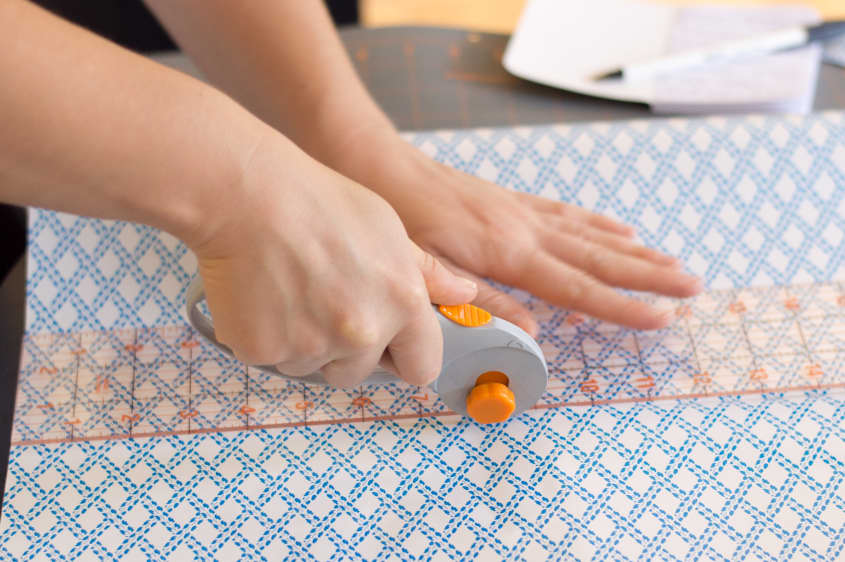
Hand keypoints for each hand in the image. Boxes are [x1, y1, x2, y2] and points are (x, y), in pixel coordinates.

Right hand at [188, 133, 476, 386]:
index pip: (422, 367)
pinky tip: (263, 296)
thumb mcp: (388, 228)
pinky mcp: (264, 351)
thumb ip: (428, 272)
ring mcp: (311, 346)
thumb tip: (464, 293)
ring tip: (292, 291)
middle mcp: (362, 332)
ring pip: (314, 367)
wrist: (247, 196)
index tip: (391, 347)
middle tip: (325, 302)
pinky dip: (267, 338)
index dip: (405, 356)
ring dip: (306, 345)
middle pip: (361, 372)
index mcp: (402, 303)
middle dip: (347, 350)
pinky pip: (273, 360)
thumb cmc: (317, 202)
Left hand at [329, 131, 702, 335]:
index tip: (662, 318)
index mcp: (507, 253)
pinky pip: (566, 214)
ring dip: (634, 253)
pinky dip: (598, 225)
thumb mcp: (427, 268)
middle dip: (648, 276)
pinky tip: (620, 230)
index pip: (577, 287)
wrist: (377, 164)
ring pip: (590, 236)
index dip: (621, 306)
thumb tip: (530, 331)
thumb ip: (479, 299)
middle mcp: (525, 230)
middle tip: (692, 287)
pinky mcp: (512, 202)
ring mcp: (521, 212)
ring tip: (672, 263)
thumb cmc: (398, 220)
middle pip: (598, 258)